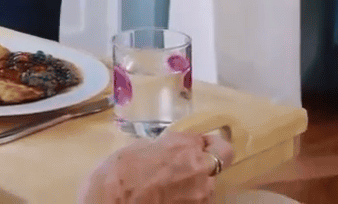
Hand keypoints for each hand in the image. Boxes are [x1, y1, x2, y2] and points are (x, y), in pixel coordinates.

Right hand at [80, 132, 233, 203]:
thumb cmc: (116, 175)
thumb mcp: (136, 149)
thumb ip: (160, 148)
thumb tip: (166, 151)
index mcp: (184, 146)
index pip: (208, 140)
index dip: (201, 143)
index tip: (194, 146)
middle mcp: (200, 168)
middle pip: (221, 158)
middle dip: (208, 159)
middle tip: (194, 164)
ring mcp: (202, 196)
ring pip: (210, 184)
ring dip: (196, 183)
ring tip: (172, 189)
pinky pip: (199, 201)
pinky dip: (188, 200)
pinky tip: (168, 199)